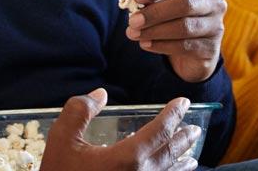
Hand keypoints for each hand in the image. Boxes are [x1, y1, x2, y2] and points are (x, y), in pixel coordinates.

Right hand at [40, 89, 199, 170]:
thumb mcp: (61, 138)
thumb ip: (80, 110)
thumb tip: (100, 94)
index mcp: (128, 157)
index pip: (160, 131)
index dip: (173, 114)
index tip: (183, 102)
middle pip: (172, 153)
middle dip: (184, 139)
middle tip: (195, 128)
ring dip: (183, 162)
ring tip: (192, 155)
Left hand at [126, 0, 225, 82]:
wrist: (192, 51)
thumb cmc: (175, 18)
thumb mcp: (164, 5)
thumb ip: (153, 1)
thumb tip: (134, 3)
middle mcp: (214, 3)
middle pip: (184, 3)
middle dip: (155, 12)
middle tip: (132, 20)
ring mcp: (216, 26)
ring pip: (184, 27)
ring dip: (154, 31)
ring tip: (133, 34)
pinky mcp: (212, 48)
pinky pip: (185, 46)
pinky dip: (161, 45)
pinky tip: (145, 44)